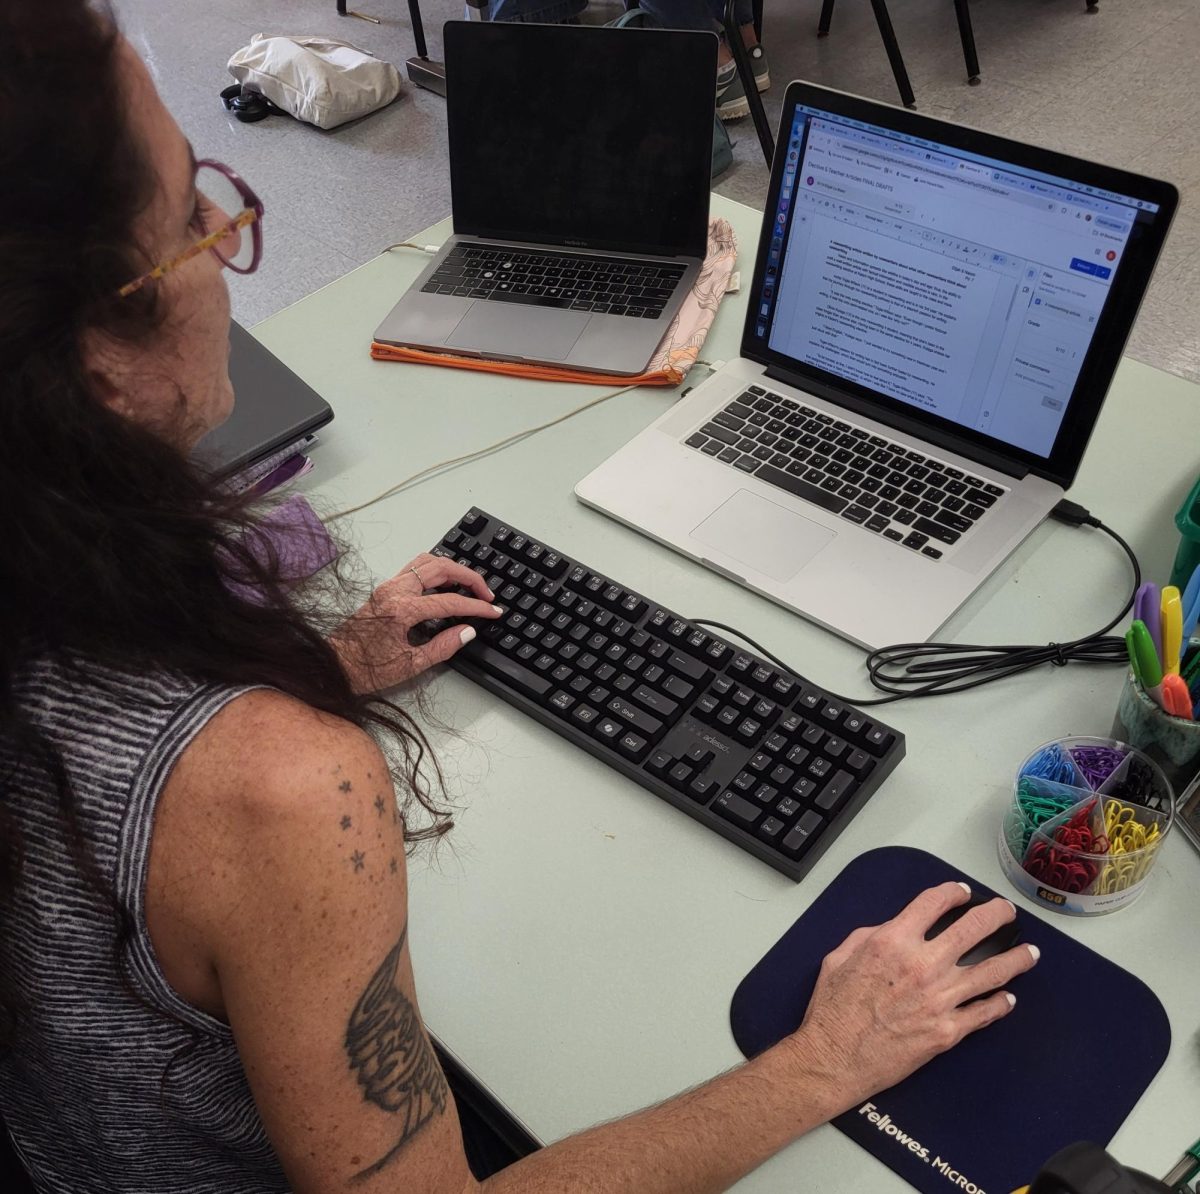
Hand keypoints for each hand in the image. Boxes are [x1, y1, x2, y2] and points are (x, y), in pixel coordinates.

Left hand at [329, 553, 502, 692]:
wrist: (334, 665)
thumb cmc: (366, 669)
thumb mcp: (410, 665)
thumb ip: (443, 647)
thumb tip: (467, 632)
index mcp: (402, 610)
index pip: (450, 602)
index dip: (476, 608)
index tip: (492, 612)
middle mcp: (394, 591)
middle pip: (441, 568)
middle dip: (470, 578)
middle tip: (486, 594)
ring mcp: (388, 586)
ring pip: (427, 562)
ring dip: (452, 569)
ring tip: (469, 585)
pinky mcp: (384, 589)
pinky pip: (415, 568)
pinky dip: (435, 570)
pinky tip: (445, 584)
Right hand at [785, 882, 1037, 1115]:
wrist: (835, 1058)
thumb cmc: (832, 1010)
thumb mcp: (839, 957)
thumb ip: (870, 936)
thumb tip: (893, 930)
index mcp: (892, 941)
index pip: (933, 904)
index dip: (952, 893)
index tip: (961, 892)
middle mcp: (922, 965)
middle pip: (972, 929)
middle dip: (995, 915)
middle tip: (1006, 912)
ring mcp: (940, 1000)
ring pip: (990, 972)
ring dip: (1015, 959)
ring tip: (1030, 952)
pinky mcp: (947, 1031)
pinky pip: (983, 1013)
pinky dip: (1000, 1004)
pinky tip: (1008, 998)